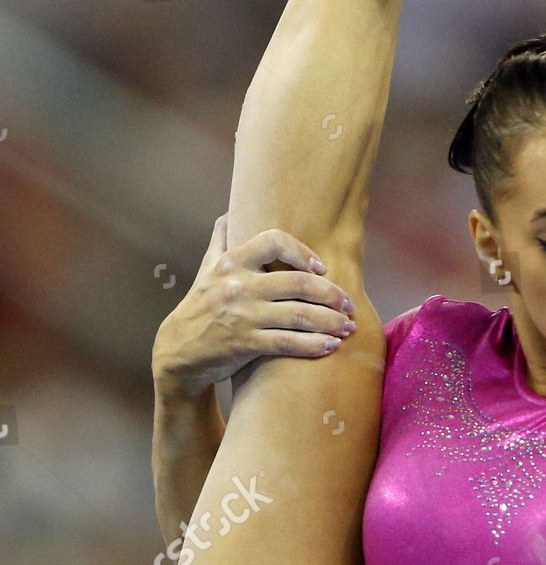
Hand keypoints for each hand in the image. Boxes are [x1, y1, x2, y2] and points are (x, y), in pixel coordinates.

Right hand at [152, 216, 357, 399]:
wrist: (177, 352)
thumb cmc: (200, 306)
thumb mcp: (206, 269)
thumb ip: (222, 241)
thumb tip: (231, 213)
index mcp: (231, 262)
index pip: (274, 241)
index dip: (303, 251)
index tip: (321, 267)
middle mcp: (238, 286)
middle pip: (298, 283)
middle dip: (331, 294)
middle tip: (349, 303)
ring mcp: (242, 315)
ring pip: (299, 315)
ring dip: (331, 321)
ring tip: (348, 326)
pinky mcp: (245, 344)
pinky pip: (288, 343)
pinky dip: (314, 345)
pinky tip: (331, 346)